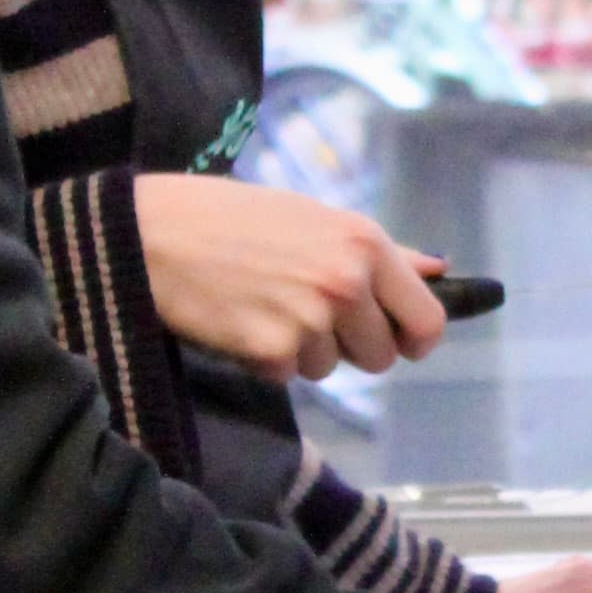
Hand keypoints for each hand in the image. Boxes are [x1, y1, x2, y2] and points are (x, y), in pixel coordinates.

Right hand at [130, 174, 449, 378]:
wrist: (151, 232)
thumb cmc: (231, 217)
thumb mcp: (313, 217)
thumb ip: (382, 251)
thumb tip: (440, 268)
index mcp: (364, 243)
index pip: (427, 320)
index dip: (412, 338)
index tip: (396, 340)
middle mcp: (346, 281)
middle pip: (380, 356)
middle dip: (349, 346)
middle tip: (304, 311)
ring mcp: (310, 318)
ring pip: (329, 368)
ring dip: (301, 349)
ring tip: (262, 303)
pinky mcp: (271, 350)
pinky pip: (287, 375)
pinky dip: (264, 359)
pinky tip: (239, 319)